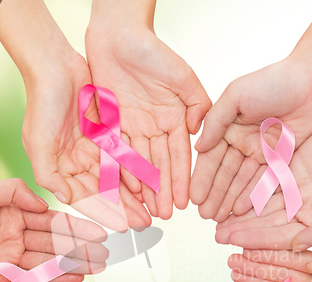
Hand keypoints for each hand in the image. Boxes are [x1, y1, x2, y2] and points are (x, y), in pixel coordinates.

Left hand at [0, 179, 109, 281]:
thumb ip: (13, 191)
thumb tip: (43, 204)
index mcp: (16, 216)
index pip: (53, 223)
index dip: (77, 229)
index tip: (100, 235)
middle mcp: (19, 239)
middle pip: (57, 246)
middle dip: (82, 251)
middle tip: (106, 257)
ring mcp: (13, 261)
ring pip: (49, 264)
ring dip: (73, 268)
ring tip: (96, 272)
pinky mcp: (4, 280)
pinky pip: (34, 281)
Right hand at [23, 53, 151, 228]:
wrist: (56, 67)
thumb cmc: (42, 103)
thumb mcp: (39, 143)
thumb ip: (49, 175)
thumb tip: (64, 200)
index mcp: (61, 170)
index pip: (85, 199)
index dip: (104, 214)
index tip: (123, 227)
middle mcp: (78, 164)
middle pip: (105, 193)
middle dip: (124, 210)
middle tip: (144, 224)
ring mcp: (93, 151)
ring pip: (117, 180)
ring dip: (133, 197)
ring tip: (151, 211)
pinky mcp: (107, 136)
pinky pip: (124, 159)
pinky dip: (135, 173)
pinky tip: (149, 185)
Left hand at [86, 23, 210, 218]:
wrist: (117, 35)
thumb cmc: (152, 50)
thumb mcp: (183, 77)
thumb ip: (198, 105)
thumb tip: (200, 134)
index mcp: (174, 119)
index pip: (179, 156)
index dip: (182, 179)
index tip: (185, 201)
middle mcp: (154, 127)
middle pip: (159, 165)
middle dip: (162, 191)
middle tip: (164, 215)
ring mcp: (133, 128)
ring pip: (139, 164)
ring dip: (143, 188)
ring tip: (147, 210)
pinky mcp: (112, 125)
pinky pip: (117, 153)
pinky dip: (122, 172)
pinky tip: (127, 190)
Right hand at [190, 57, 311, 222]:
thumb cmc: (274, 81)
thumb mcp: (235, 95)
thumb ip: (215, 122)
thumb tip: (198, 147)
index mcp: (228, 126)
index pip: (211, 158)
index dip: (202, 179)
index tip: (194, 197)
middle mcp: (242, 141)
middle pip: (225, 174)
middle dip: (214, 195)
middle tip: (205, 215)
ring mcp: (261, 152)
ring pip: (242, 181)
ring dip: (230, 200)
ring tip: (219, 218)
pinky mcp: (280, 159)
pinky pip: (263, 182)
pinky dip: (252, 196)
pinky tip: (241, 210)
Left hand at [214, 105, 311, 248]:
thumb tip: (296, 248)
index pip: (281, 238)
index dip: (257, 242)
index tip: (233, 246)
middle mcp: (303, 210)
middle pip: (267, 224)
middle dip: (242, 231)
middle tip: (218, 236)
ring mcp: (295, 190)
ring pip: (262, 205)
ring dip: (240, 214)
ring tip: (218, 221)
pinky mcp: (288, 170)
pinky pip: (263, 183)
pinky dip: (247, 191)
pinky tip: (229, 198)